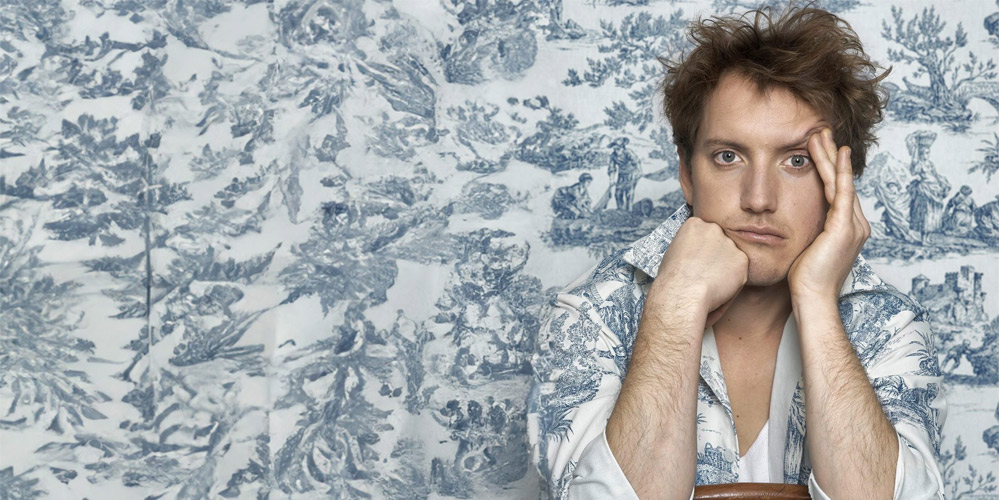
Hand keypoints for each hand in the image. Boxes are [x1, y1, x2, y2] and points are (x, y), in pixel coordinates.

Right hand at [650, 217, 748, 327]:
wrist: (683, 293)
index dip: (701, 249)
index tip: (697, 260)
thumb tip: (697, 252)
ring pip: (731, 257)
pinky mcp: (742, 259)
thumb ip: (690, 246)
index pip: (704, 233)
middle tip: (705, 273)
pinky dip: (734, 281)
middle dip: (716, 256)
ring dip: (725, 268)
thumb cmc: (673, 279)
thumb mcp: (674, 252)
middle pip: (720, 242)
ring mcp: (730, 243)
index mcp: (695, 224)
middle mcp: (714, 228)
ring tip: (710, 283)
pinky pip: (740, 271)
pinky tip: (719, 287)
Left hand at [788, 128, 870, 301]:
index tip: (817, 149)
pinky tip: (836, 152)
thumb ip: (805, 232)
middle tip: (820, 130)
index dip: (828, 169)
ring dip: (830, 156)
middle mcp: (855, 224)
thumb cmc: (803, 281)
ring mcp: (853, 225)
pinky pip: (842, 191)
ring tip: (820, 133)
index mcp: (846, 229)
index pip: (837, 191)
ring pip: (840, 181)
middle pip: (840, 181)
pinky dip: (839, 170)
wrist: (812, 299)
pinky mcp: (845, 227)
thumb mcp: (804, 249)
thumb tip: (786, 222)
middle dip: (830, 155)